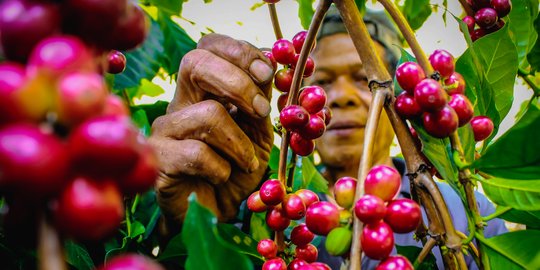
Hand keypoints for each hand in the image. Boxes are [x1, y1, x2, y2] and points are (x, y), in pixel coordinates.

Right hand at [149, 34, 274, 226]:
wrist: (217, 212)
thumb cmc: (236, 168)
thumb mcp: (257, 131)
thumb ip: (259, 99)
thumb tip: (268, 66)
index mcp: (203, 89)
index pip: (208, 47)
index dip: (238, 51)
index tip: (267, 73)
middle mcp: (179, 102)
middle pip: (194, 62)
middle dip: (237, 82)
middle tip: (260, 111)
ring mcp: (164, 130)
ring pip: (207, 114)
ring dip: (239, 143)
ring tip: (245, 163)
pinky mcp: (158, 160)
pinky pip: (196, 153)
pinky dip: (221, 169)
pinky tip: (221, 178)